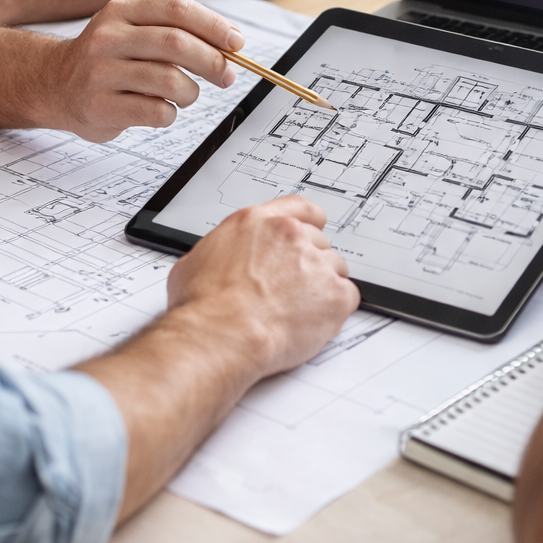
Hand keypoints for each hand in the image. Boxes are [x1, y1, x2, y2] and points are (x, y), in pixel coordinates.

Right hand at [41, 0, 244, 142]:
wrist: (54, 85)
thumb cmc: (107, 59)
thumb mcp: (131, 30)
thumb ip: (174, 31)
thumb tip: (230, 45)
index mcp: (121, 11)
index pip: (176, 9)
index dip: (213, 26)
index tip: (237, 43)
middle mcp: (108, 38)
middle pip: (176, 44)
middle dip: (212, 61)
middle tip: (226, 75)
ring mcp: (101, 73)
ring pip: (171, 81)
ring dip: (191, 92)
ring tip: (186, 95)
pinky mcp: (101, 107)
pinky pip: (157, 112)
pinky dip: (171, 114)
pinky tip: (161, 110)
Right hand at [167, 196, 360, 377]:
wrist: (221, 334)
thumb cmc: (204, 306)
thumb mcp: (194, 263)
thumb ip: (219, 254)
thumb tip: (215, 263)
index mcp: (256, 223)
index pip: (298, 208)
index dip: (308, 222)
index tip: (312, 230)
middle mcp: (290, 236)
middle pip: (318, 242)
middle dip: (309, 264)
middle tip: (292, 290)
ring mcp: (315, 263)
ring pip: (335, 269)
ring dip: (322, 287)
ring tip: (298, 310)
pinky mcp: (334, 294)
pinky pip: (348, 297)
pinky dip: (335, 311)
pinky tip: (312, 322)